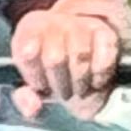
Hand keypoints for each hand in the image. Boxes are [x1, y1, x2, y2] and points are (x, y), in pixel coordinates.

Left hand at [7, 0, 126, 120]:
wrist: (82, 49)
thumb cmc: (51, 69)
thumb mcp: (33, 82)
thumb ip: (26, 98)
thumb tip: (32, 108)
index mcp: (29, 29)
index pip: (27, 53)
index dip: (36, 77)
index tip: (41, 86)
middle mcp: (53, 22)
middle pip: (54, 58)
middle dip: (59, 84)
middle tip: (63, 91)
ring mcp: (80, 24)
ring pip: (80, 57)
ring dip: (80, 82)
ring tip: (78, 88)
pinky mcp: (104, 32)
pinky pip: (104, 57)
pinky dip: (100, 76)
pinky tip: (95, 81)